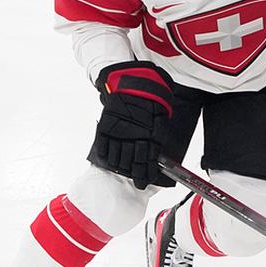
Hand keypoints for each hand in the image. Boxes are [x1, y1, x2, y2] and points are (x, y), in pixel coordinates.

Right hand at [89, 62, 174, 189]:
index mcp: (149, 137)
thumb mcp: (161, 121)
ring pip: (117, 158)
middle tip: (134, 177)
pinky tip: (110, 159)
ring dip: (120, 166)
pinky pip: (104, 147)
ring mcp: (118, 134)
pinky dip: (107, 156)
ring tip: (122, 169)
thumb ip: (157, 140)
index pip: (146, 162)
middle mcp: (132, 138)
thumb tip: (156, 158)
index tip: (143, 182)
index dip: (144, 174)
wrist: (134, 84)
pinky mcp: (106, 129)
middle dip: (132, 172)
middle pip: (130, 163)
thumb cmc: (152, 102)